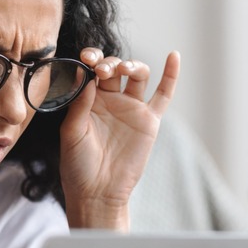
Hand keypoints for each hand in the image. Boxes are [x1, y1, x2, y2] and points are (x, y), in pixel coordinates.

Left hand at [59, 49, 179, 229]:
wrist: (97, 191)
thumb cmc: (78, 164)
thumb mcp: (72, 132)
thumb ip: (79, 104)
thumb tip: (86, 75)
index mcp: (88, 99)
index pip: (92, 70)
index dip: (91, 59)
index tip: (86, 58)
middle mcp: (110, 99)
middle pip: (115, 68)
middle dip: (109, 63)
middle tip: (103, 70)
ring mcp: (131, 108)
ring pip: (137, 75)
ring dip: (132, 65)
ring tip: (124, 69)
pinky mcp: (149, 120)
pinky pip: (163, 94)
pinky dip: (171, 75)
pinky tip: (174, 56)